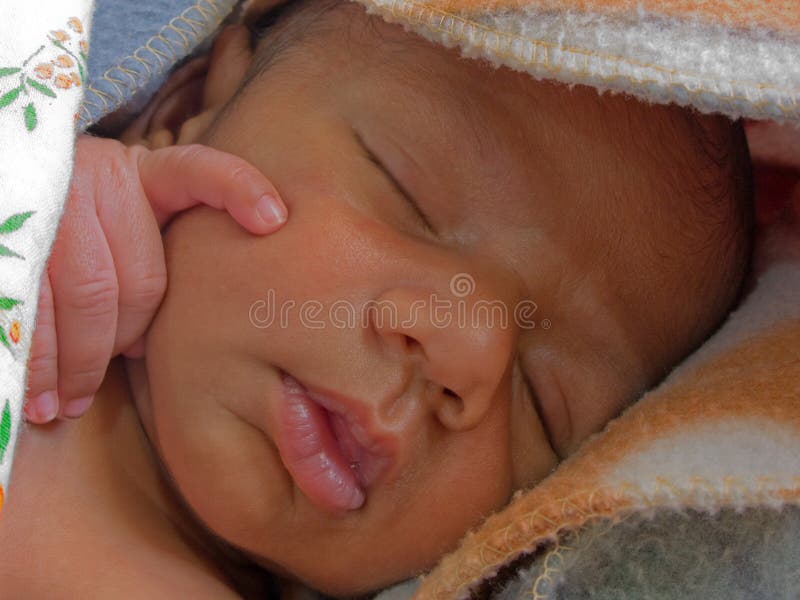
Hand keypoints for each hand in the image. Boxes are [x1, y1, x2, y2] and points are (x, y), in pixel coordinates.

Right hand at [24, 136, 286, 422]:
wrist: (7, 175)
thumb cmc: (75, 218)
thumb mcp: (120, 212)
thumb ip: (149, 254)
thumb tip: (145, 346)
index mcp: (142, 172)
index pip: (200, 172)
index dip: (240, 190)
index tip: (275, 219)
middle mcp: (100, 177)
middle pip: (139, 280)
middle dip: (125, 341)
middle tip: (102, 381)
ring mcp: (56, 199)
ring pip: (87, 299)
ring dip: (80, 365)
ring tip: (66, 405)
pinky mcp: (15, 231)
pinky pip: (32, 307)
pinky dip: (39, 362)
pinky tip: (41, 396)